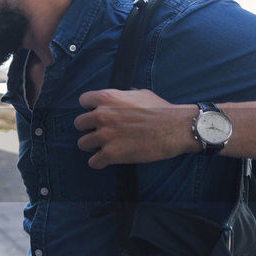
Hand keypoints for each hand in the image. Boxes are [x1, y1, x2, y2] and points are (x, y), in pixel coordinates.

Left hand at [74, 89, 196, 168]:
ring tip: (104, 147)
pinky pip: (93, 162)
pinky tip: (107, 160)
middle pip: (79, 124)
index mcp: (108, 97)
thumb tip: (116, 99)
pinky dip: (99, 162)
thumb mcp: (139, 94)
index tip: (97, 114)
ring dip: (92, 146)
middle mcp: (102, 115)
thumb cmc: (161, 110)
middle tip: (101, 132)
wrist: (175, 128)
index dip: (90, 108)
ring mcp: (105, 135)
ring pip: (82, 144)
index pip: (83, 101)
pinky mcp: (111, 154)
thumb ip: (121, 96)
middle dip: (89, 128)